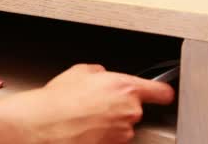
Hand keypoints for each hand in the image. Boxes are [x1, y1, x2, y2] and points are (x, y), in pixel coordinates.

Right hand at [12, 64, 173, 143]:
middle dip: (120, 106)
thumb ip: (100, 72)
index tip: (162, 93)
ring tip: (86, 116)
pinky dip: (101, 134)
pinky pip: (111, 138)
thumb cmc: (60, 100)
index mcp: (126, 88)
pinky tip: (84, 127)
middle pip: (136, 109)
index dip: (161, 91)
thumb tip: (101, 75)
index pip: (161, 92)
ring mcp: (121, 133)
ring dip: (110, 122)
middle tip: (98, 102)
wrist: (45, 125)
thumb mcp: (80, 71)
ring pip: (122, 125)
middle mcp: (129, 112)